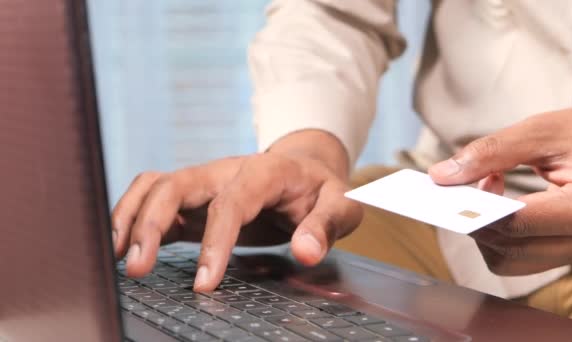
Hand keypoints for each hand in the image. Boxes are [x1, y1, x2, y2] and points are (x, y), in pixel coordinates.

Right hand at [111, 132, 362, 291]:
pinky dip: (133, 218)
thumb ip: (326, 226)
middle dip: (152, 224)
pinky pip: (154, 198)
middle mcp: (225, 172)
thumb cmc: (320, 188)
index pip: (230, 203)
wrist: (305, 167)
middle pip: (177, 185)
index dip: (214, 242)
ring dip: (132, 218)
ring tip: (121, 259)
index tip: (205, 284)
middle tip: (139, 269)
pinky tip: (125, 249)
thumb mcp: (340, 203)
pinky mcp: (195, 198)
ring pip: (156, 186)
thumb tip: (306, 253)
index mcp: (263, 171)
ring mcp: (205, 182)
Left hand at [429, 103, 571, 274]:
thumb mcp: (548, 131)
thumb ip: (492, 152)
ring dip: (488, 232)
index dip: (474, 208)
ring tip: (490, 189)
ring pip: (515, 263)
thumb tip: (442, 175)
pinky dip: (507, 237)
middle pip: (509, 249)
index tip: (447, 189)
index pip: (514, 225)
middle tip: (465, 184)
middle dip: (476, 220)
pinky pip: (530, 258)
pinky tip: (506, 205)